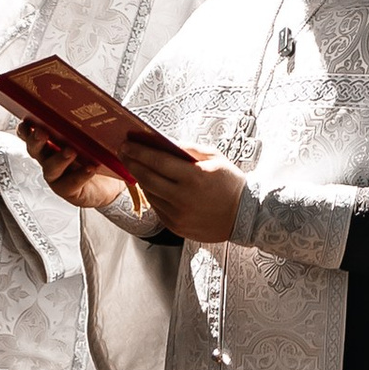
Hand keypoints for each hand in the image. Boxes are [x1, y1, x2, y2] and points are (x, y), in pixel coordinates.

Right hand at [21, 125, 133, 213]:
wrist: (113, 185)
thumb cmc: (101, 157)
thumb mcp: (98, 137)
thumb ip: (98, 127)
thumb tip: (104, 112)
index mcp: (53, 141)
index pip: (33, 133)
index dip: (27, 128)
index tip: (27, 120)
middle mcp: (51, 158)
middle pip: (35, 149)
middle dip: (36, 140)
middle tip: (42, 133)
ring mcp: (58, 175)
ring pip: (51, 167)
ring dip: (59, 158)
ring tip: (70, 151)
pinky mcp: (68, 189)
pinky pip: (70, 183)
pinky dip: (79, 175)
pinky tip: (90, 168)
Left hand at [122, 139, 245, 244]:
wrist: (245, 216)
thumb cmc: (231, 183)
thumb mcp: (215, 158)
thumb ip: (188, 149)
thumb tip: (164, 142)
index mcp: (195, 177)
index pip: (158, 162)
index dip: (139, 152)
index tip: (127, 144)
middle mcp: (183, 198)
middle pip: (147, 178)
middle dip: (132, 163)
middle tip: (123, 152)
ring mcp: (178, 215)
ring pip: (150, 194)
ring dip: (141, 179)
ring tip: (136, 166)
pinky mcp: (176, 227)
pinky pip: (157, 208)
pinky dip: (152, 195)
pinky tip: (152, 185)